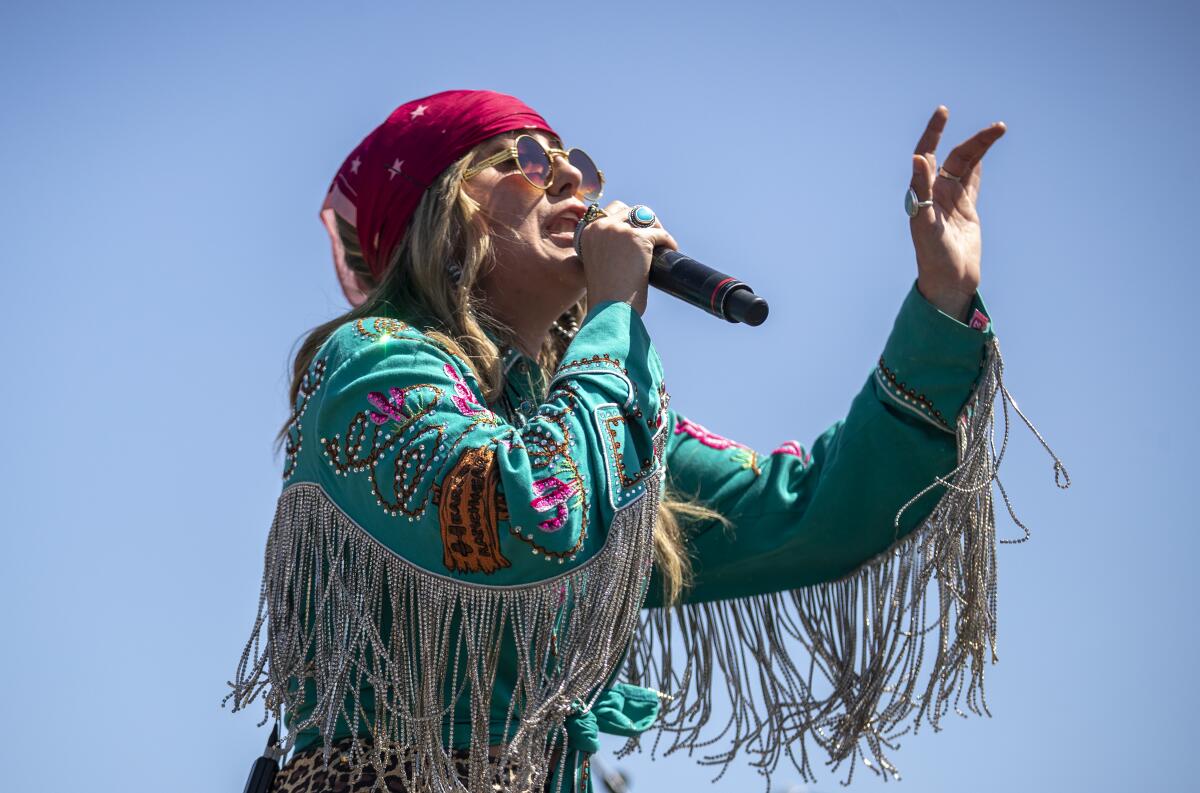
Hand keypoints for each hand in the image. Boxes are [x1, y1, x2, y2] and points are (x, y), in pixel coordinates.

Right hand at [577, 200, 677, 315]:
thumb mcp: (599, 264)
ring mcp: (619, 230)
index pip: (611, 211)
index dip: (627, 219)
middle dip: (644, 220)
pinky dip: (668, 242)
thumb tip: (630, 243)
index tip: (638, 230)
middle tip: (654, 236)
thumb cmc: (606, 295)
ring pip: (646, 217)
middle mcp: (601, 226)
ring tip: (663, 243)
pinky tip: (671, 250)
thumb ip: (608, 249)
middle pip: (629, 209)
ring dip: (656, 228)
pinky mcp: (637, 238)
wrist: (609, 308)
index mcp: (587, 232)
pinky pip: (660, 234)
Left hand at [909, 106, 1005, 321]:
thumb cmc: (933, 257)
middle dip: (973, 141)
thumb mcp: (926, 223)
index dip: (933, 133)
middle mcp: (935, 193)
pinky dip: (978, 166)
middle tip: (997, 128)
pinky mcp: (966, 210)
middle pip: (954, 158)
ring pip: (966, 167)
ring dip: (980, 148)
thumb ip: (921, 190)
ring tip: (998, 130)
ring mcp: (951, 200)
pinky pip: (972, 182)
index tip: (943, 112)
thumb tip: (918, 158)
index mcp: (923, 193)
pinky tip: (982, 153)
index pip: (927, 154)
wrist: (948, 281)